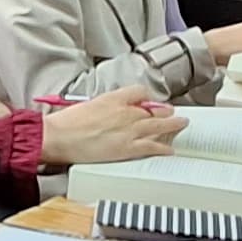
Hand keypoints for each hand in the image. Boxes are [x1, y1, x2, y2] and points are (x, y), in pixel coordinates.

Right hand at [39, 85, 186, 166]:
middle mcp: (126, 112)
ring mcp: (129, 130)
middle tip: (171, 112)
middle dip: (165, 111)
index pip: (139, 91)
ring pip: (159, 125)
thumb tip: (107, 112)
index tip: (149, 101)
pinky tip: (169, 149)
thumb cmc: (66, 123)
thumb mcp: (86, 105)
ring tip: (182, 124)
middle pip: (154, 108)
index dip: (146, 97)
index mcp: (113, 98)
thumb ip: (102, 107)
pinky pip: (153, 146)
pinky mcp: (129, 148)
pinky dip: (163, 148)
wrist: (60, 137)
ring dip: (173, 125)